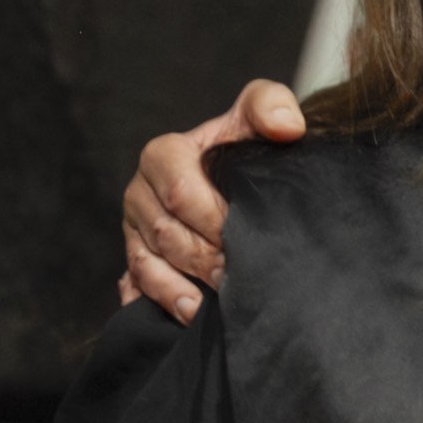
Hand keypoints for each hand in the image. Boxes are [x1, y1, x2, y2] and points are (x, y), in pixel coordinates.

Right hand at [121, 78, 304, 319]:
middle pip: (167, 234)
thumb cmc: (245, 145)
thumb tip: (288, 127)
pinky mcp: (136, 259)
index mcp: (162, 155)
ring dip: (181, 290)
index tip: (245, 238)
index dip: (213, 218)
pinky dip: (158, 304)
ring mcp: (133, 229)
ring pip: (148, 265)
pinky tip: (187, 317)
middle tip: (241, 280)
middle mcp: (140, 192)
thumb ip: (271, 105)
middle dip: (205, 260)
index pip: (180, 192)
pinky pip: (136, 287)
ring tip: (216, 308)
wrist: (236, 175)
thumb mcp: (258, 114)